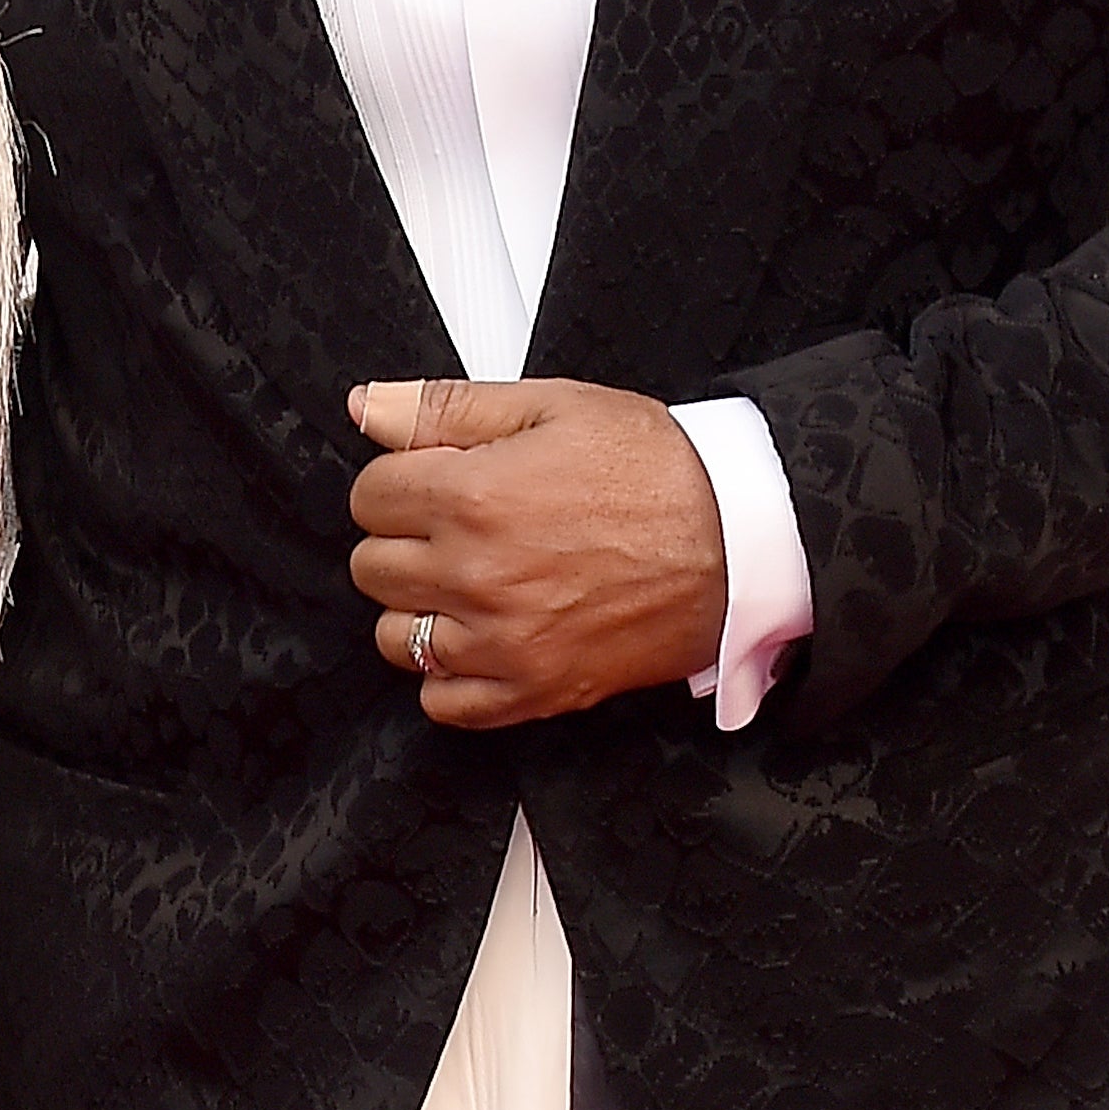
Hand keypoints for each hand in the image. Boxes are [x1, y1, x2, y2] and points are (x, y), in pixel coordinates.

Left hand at [346, 378, 727, 730]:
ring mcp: (504, 641)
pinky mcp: (536, 689)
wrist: (742, 537)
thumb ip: (442, 407)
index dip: (399, 482)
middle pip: (373, 567)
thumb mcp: (549, 406)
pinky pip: (444, 703)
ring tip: (469, 580)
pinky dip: (450, 675)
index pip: (368, 498)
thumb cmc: (657, 471)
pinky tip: (480, 636)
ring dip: (420, 607)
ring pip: (396, 637)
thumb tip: (366, 408)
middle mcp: (478, 575)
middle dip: (404, 540)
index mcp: (473, 498)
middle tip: (456, 527)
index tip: (434, 481)